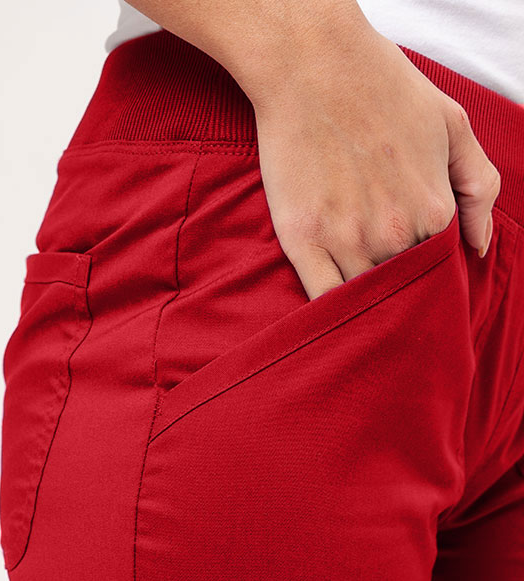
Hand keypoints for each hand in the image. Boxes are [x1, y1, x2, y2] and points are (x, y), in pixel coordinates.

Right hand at [239, 19, 500, 299]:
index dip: (428, 277)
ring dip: (365, 307)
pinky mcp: (303, 242)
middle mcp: (395, 234)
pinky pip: (323, 301)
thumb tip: (479, 247)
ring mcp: (347, 241)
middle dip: (398, 297)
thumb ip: (480, 187)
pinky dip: (331, 313)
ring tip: (359, 297)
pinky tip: (333, 310)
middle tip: (386, 288)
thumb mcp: (453, 124)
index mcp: (434, 211)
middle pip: (401, 292)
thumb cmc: (383, 87)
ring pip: (364, 302)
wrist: (313, 65)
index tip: (414, 273)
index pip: (438, 272)